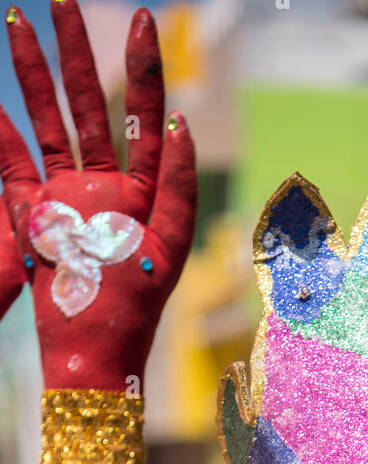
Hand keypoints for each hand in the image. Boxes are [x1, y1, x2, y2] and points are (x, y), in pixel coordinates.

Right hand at [0, 1, 196, 390]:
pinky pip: (11, 162)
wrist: (92, 351)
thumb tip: (176, 121)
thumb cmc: (135, 308)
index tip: (139, 19)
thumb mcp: (168, 245)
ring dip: (33, 73)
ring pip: (47, 120)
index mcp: (142, 189)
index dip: (140, 67)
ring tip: (19, 21)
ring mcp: (66, 196)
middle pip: (88, 104)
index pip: (143, 114)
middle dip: (75, 51)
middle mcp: (104, 185)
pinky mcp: (33, 214)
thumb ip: (175, 183)